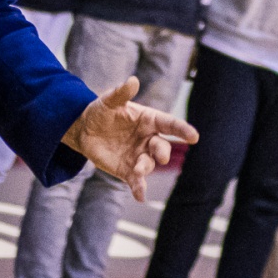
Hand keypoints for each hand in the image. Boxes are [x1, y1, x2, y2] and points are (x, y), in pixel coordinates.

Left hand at [60, 77, 195, 200]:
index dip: (182, 130)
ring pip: (149, 164)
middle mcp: (148, 139)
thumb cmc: (101, 112)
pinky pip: (136, 181)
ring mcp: (139, 156)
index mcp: (149, 120)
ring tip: (137, 172)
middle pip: (161, 147)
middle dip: (163, 152)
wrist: (84, 130)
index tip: (193, 136)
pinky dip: (139, 189)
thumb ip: (121, 93)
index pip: (169, 124)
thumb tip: (132, 80)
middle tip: (161, 156)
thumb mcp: (108, 101)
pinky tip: (140, 197)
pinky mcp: (127, 170)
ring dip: (146, 168)